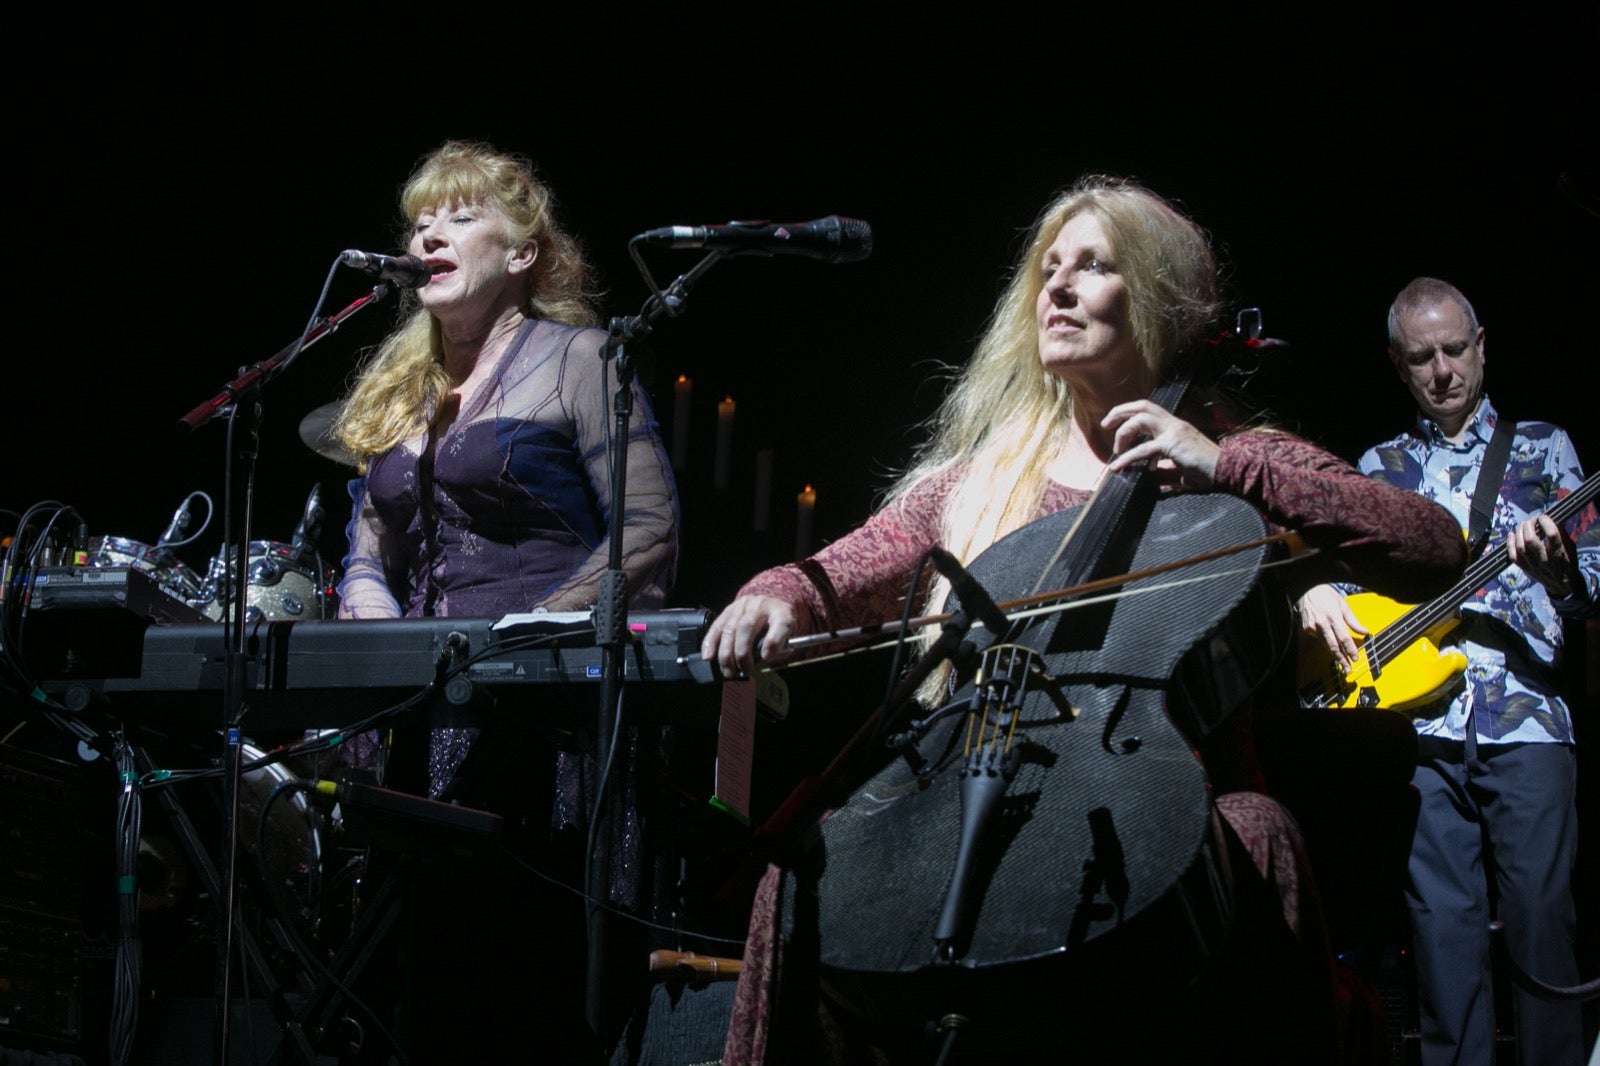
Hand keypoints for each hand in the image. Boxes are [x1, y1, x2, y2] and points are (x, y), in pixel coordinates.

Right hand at [700, 595, 801, 677]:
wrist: (769, 605)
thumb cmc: (777, 626)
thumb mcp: (787, 636)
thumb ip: (779, 648)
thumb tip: (764, 658)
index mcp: (781, 612)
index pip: (781, 624)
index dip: (773, 641)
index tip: (767, 657)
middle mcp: (761, 605)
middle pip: (747, 626)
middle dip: (742, 652)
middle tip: (744, 671)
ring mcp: (742, 606)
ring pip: (729, 628)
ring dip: (726, 653)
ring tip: (728, 671)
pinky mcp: (728, 610)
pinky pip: (716, 626)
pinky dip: (710, 643)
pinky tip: (708, 656)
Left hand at [1102, 400, 1220, 489]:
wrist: (1229, 472)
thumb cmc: (1209, 472)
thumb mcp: (1181, 470)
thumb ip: (1164, 471)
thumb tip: (1148, 476)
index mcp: (1176, 427)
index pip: (1149, 410)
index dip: (1130, 412)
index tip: (1114, 424)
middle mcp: (1174, 424)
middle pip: (1142, 406)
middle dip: (1120, 412)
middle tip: (1106, 424)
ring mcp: (1174, 431)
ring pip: (1140, 420)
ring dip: (1123, 434)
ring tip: (1117, 452)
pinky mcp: (1173, 444)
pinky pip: (1143, 448)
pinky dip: (1127, 457)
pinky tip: (1119, 467)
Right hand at [1296, 583, 1366, 670]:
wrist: (1306, 590)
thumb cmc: (1325, 595)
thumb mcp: (1342, 605)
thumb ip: (1353, 620)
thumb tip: (1364, 631)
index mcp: (1333, 617)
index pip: (1344, 638)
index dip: (1350, 650)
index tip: (1355, 658)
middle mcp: (1322, 624)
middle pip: (1333, 646)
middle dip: (1342, 659)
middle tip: (1348, 668)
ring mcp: (1312, 627)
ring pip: (1325, 645)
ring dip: (1334, 654)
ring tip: (1342, 662)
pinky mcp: (1306, 628)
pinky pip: (1318, 638)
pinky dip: (1325, 642)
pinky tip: (1330, 645)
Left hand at [1507, 513, 1578, 597]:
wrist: (1562, 584)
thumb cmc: (1567, 563)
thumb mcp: (1570, 547)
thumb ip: (1562, 533)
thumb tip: (1554, 518)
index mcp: (1559, 553)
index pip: (1551, 534)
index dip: (1546, 522)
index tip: (1544, 517)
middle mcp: (1545, 559)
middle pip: (1531, 539)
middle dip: (1529, 525)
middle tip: (1531, 520)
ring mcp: (1533, 565)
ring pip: (1520, 546)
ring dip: (1519, 532)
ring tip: (1523, 525)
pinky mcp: (1525, 568)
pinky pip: (1513, 556)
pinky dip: (1510, 544)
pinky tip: (1512, 535)